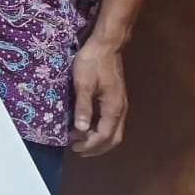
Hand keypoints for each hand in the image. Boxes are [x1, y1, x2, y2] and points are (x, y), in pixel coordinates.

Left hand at [69, 40, 126, 156]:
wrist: (106, 45)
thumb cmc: (93, 62)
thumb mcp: (83, 84)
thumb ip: (83, 107)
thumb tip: (81, 130)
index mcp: (113, 108)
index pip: (103, 135)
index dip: (89, 145)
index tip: (73, 147)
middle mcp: (120, 109)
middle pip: (113, 138)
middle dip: (95, 147)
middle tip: (76, 149)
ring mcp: (120, 104)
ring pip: (114, 131)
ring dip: (98, 139)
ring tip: (79, 140)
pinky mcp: (117, 99)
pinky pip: (112, 122)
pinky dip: (100, 129)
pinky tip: (88, 126)